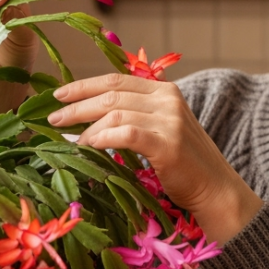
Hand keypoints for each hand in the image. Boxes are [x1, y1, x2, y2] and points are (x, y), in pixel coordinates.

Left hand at [47, 74, 262, 243]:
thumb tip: (90, 115)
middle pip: (111, 94)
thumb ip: (135, 115)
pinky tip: (89, 146)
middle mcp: (167, 100)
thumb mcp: (161, 128)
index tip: (59, 95)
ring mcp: (169, 120)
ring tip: (70, 140)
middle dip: (77, 105)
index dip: (84, 85)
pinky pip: (125, 133)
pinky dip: (102, 138)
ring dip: (86, 127)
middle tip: (54, 118)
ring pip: (115, 112)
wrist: (215, 189)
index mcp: (164, 91)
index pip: (116, 79)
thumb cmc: (182, 163)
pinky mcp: (167, 144)